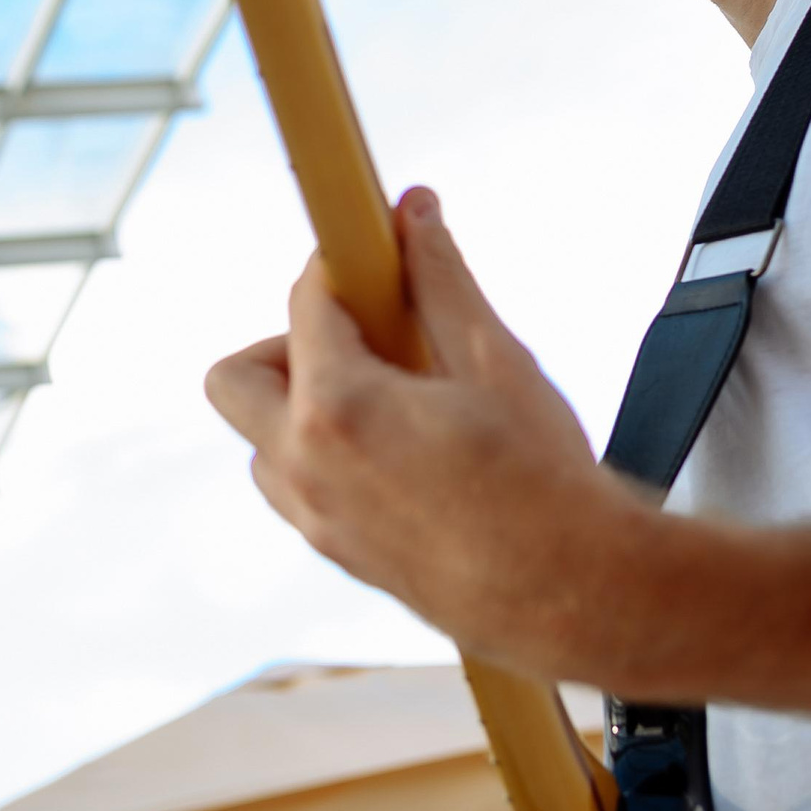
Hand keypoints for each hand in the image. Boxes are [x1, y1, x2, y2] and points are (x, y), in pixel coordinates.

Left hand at [204, 186, 658, 676]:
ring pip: (262, 440)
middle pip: (235, 378)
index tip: (369, 257)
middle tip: (361, 338)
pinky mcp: (338, 554)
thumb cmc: (542, 483)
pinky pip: (297, 488)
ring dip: (301, 406)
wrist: (574, 596)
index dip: (338, 268)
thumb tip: (415, 215)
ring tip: (387, 397)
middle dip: (286, 343)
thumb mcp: (494, 359)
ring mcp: (315, 519)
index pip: (305, 305)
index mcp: (338, 407)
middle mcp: (306, 466)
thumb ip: (440, 280)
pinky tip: (401, 448)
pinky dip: (323, 455)